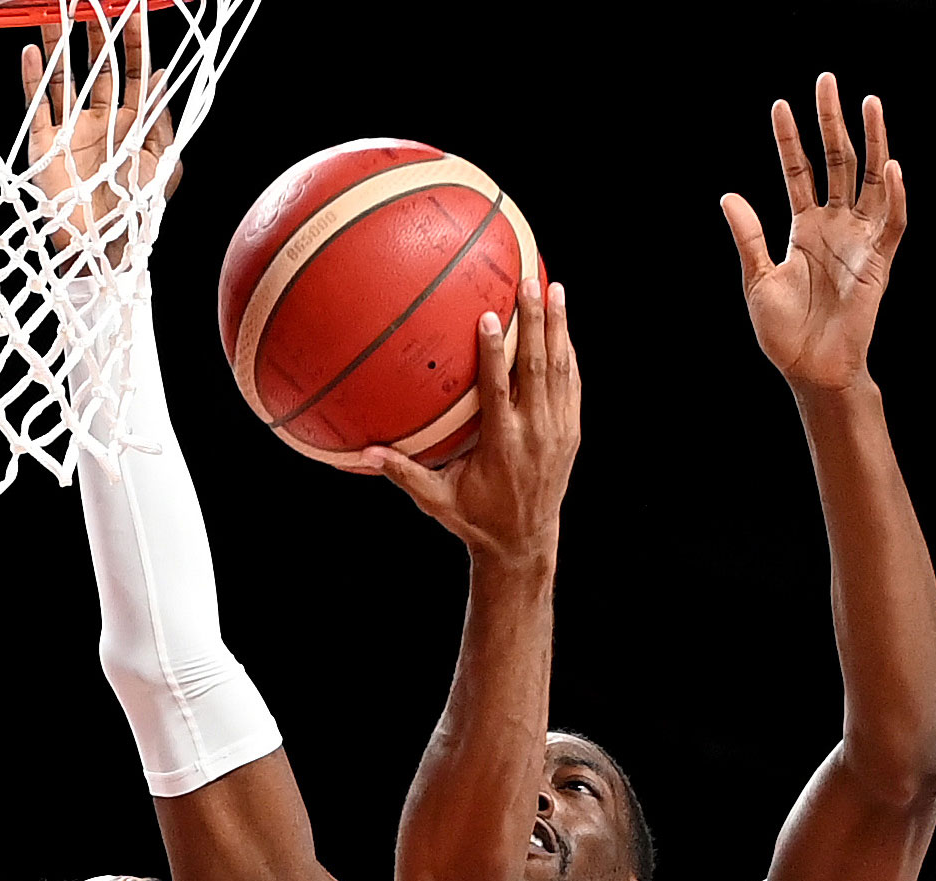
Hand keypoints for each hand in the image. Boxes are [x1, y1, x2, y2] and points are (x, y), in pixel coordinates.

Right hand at [21, 19, 176, 260]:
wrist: (104, 246)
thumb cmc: (137, 212)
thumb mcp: (163, 163)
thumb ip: (161, 119)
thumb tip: (160, 75)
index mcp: (132, 125)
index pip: (133, 74)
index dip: (134, 44)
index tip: (133, 14)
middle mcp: (100, 122)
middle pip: (98, 68)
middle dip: (95, 35)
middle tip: (92, 5)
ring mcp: (71, 130)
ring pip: (65, 78)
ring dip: (60, 46)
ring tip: (55, 13)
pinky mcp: (44, 143)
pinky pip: (36, 105)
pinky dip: (32, 79)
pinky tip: (30, 53)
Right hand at [364, 279, 580, 567]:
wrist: (524, 544)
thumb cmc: (474, 520)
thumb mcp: (437, 500)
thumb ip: (403, 473)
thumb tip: (364, 453)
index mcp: (502, 445)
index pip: (500, 390)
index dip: (496, 353)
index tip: (490, 318)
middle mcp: (535, 434)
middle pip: (537, 368)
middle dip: (535, 322)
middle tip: (530, 282)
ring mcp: (557, 432)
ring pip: (560, 370)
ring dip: (558, 328)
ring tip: (554, 289)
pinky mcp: (570, 433)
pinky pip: (571, 386)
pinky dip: (567, 354)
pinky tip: (562, 326)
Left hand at [720, 73, 905, 392]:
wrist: (810, 369)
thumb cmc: (783, 332)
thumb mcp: (757, 279)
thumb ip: (748, 237)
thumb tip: (728, 195)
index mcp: (804, 228)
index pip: (797, 171)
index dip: (790, 139)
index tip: (780, 105)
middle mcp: (834, 226)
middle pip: (836, 162)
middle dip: (832, 122)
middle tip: (827, 81)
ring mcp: (859, 240)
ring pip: (870, 179)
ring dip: (872, 142)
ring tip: (869, 102)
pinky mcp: (879, 261)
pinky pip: (893, 222)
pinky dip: (896, 195)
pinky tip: (892, 165)